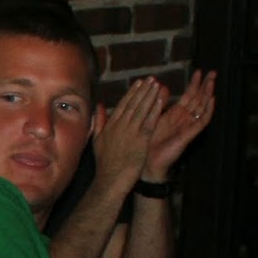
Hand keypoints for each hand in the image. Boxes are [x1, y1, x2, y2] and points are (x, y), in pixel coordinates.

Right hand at [92, 77, 164, 192]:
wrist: (110, 178)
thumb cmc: (104, 163)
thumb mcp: (96, 140)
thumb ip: (99, 122)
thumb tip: (99, 106)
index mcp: (110, 125)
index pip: (123, 104)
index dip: (132, 92)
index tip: (139, 82)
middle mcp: (121, 125)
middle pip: (134, 104)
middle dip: (143, 90)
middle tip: (151, 79)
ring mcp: (131, 131)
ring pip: (143, 109)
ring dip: (151, 96)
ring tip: (158, 85)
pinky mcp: (141, 139)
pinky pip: (150, 121)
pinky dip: (155, 109)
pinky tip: (161, 100)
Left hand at [143, 69, 216, 180]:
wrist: (146, 163)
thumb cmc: (146, 143)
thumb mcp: (151, 119)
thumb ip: (157, 104)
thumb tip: (162, 86)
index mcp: (174, 115)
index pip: (188, 96)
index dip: (194, 84)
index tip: (199, 71)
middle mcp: (183, 119)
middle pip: (197, 100)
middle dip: (204, 86)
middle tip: (212, 72)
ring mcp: (187, 126)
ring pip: (201, 108)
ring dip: (207, 94)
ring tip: (213, 81)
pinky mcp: (189, 135)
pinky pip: (201, 121)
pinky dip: (208, 110)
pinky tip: (212, 100)